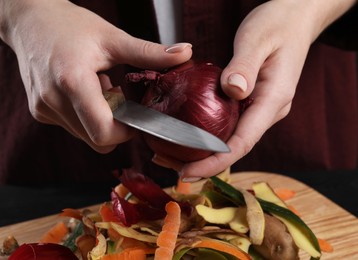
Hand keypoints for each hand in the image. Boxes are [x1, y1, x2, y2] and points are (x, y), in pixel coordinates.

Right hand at [0, 0, 191, 152]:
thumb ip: (149, 53)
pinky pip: (71, 126)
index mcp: (72, 82)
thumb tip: (184, 54)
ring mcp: (43, 108)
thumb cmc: (68, 24)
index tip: (136, 117)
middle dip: (115, 126)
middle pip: (96, 139)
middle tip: (119, 96)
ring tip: (99, 87)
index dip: (126, 132)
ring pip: (84, 135)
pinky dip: (84, 115)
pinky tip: (84, 90)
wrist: (29, 19)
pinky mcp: (39, 111)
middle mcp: (53, 100)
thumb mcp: (112, 37)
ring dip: (99, 119)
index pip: (103, 133)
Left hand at [154, 0, 355, 180]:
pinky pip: (229, 125)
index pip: (243, 143)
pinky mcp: (252, 103)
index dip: (215, 162)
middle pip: (234, 148)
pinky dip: (208, 134)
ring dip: (204, 152)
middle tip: (168, 166)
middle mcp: (268, 111)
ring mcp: (261, 109)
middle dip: (204, 163)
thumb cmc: (277, 25)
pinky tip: (188, 134)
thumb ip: (245, 65)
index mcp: (273, 100)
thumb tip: (233, 90)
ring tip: (172, 156)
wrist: (294, 19)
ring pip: (231, 139)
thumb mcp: (258, 39)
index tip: (188, 172)